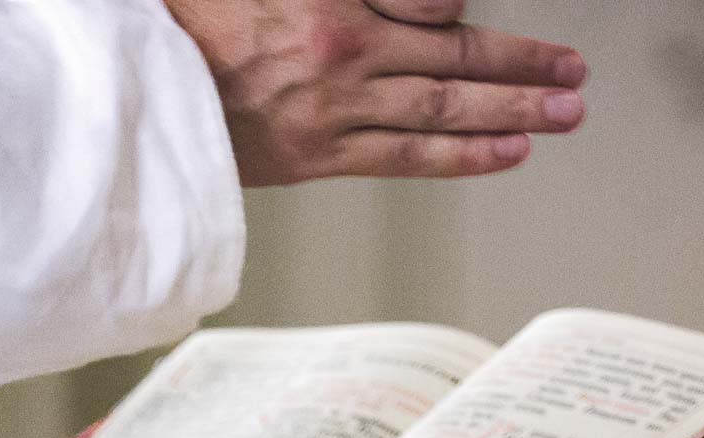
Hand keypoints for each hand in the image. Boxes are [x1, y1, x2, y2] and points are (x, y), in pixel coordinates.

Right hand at [165, 0, 586, 183]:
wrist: (129, 88)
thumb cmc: (193, 22)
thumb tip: (438, 7)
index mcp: (332, 3)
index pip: (435, 7)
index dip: (481, 24)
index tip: (516, 36)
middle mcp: (344, 53)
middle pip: (455, 60)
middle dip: (524, 68)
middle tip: (574, 76)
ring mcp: (331, 110)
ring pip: (442, 111)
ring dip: (512, 113)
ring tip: (562, 115)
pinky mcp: (311, 157)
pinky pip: (404, 158)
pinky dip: (462, 155)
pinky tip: (506, 153)